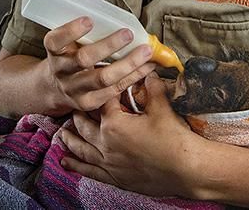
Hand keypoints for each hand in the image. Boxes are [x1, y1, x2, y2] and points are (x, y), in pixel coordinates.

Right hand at [42, 17, 157, 113]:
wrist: (56, 88)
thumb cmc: (69, 56)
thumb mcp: (67, 43)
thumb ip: (84, 33)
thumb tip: (116, 17)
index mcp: (54, 51)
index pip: (56, 41)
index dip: (71, 31)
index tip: (89, 20)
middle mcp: (61, 71)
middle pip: (84, 59)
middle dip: (108, 46)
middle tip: (128, 34)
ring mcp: (75, 90)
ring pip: (103, 79)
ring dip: (128, 63)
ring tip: (146, 51)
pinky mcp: (89, 103)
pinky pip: (115, 89)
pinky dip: (134, 76)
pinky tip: (147, 66)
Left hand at [59, 72, 196, 196]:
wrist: (186, 170)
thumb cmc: (174, 140)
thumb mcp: (162, 109)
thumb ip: (152, 88)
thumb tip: (149, 71)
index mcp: (115, 123)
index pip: (103, 101)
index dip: (104, 90)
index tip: (103, 83)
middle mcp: (106, 143)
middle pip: (85, 125)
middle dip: (80, 114)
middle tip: (75, 106)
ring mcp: (109, 162)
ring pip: (82, 149)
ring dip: (70, 140)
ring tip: (62, 134)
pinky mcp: (115, 177)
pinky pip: (89, 172)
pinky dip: (76, 166)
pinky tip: (65, 163)